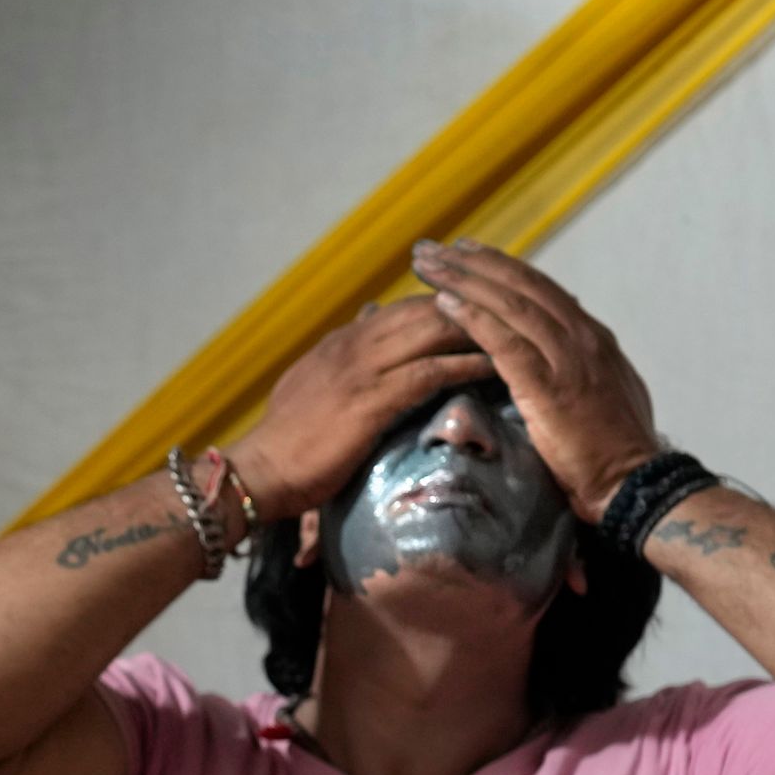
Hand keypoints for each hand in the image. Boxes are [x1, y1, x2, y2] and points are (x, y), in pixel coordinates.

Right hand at [226, 294, 505, 520]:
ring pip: (431, 330)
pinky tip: (495, 365)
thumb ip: (339, 364)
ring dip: (476, 327)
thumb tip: (362, 335)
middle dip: (471, 305)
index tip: (480, 308)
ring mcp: (362, 369)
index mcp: (340, 342)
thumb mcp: (309, 389)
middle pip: (424, 308)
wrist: (259, 470)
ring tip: (516, 330)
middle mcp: (353, 345)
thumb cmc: (285, 442)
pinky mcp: (370, 399)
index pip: (403, 309)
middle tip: (513, 312)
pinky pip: (429, 371)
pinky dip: (465, 364)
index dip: (444, 304)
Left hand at [407, 242, 664, 520]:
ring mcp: (569, 359)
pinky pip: (506, 342)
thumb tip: (566, 362)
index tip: (468, 252)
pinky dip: (474, 319)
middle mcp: (582, 338)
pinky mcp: (551, 386)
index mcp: (594, 339)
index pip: (541, 290)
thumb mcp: (602, 397)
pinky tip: (444, 303)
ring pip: (510, 305)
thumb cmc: (614, 454)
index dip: (502, 269)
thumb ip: (582, 371)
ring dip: (464, 281)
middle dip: (473, 263)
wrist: (634, 485)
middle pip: (521, 286)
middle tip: (432, 249)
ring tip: (425, 266)